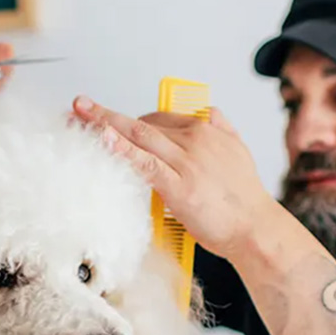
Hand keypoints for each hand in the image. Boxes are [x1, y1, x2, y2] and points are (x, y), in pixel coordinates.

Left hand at [71, 96, 280, 262]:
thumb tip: (209, 111)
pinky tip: (103, 138)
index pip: (159, 117)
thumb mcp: (239, 151)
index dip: (129, 117)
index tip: (106, 118)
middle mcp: (194, 140)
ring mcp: (186, 162)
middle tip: (79, 106)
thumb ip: (222, 127)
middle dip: (106, 114)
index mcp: (205, 130)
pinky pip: (145, 162)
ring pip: (139, 136)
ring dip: (105, 124)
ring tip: (79, 116)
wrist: (256, 228)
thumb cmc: (244, 198)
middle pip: (142, 122)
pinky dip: (122, 148)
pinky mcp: (179, 186)